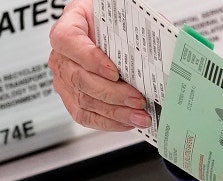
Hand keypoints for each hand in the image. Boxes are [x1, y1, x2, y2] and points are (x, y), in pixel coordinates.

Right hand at [48, 0, 150, 130]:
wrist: (102, 32)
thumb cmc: (110, 24)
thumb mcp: (122, 16)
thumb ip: (136, 28)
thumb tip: (160, 47)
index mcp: (70, 27)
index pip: (70, 41)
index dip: (91, 59)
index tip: (115, 72)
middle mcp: (62, 56)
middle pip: (80, 78)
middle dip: (113, 93)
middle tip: (138, 99)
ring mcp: (64, 79)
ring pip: (84, 101)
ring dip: (115, 112)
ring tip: (138, 116)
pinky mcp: (72, 99)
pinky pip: (85, 116)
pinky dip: (108, 122)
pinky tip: (126, 122)